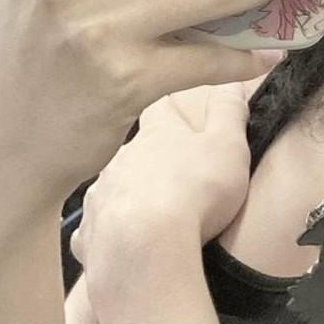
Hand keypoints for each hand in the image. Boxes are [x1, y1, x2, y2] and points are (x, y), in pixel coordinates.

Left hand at [68, 80, 257, 291]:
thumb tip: (232, 79)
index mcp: (157, 135)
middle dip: (148, 161)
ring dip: (127, 196)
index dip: (170, 109)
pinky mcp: (91, 232)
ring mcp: (101, 194)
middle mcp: (122, 159)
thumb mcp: (228, 147)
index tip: (178, 114)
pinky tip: (120, 245)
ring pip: (113, 188)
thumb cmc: (194, 192)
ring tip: (147, 216)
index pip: (161, 109)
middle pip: (134, 151)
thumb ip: (230, 113)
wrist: (144, 245)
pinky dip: (108, 233)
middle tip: (170, 179)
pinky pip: (96, 229)